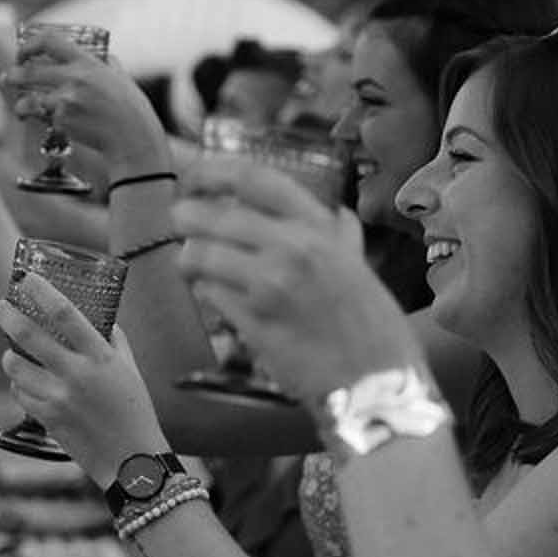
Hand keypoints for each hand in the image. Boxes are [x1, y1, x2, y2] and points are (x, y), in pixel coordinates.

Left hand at [0, 277, 159, 487]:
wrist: (132, 460)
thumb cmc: (135, 411)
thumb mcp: (130, 369)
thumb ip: (113, 341)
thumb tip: (100, 318)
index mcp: (101, 357)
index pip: (66, 313)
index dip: (42, 292)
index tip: (27, 279)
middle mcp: (78, 374)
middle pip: (29, 335)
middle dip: (7, 316)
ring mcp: (60, 398)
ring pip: (16, 367)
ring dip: (10, 356)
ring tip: (13, 353)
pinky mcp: (48, 419)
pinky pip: (20, 394)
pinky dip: (18, 385)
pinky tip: (26, 384)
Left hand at [6, 34, 174, 177]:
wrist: (133, 139)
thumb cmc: (131, 110)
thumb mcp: (121, 78)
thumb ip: (108, 64)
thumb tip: (103, 57)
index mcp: (87, 62)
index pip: (49, 41)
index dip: (29, 45)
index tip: (23, 52)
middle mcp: (73, 78)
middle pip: (29, 71)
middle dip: (13, 75)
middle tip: (8, 77)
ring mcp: (65, 101)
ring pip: (28, 99)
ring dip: (19, 104)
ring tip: (18, 109)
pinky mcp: (62, 122)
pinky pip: (43, 119)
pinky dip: (41, 122)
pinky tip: (45, 125)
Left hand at [171, 158, 421, 403]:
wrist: (379, 384)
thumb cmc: (373, 327)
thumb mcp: (360, 268)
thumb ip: (341, 237)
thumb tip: (337, 214)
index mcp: (319, 229)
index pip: (253, 180)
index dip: (213, 172)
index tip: (193, 178)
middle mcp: (294, 248)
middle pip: (213, 216)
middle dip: (185, 218)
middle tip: (178, 222)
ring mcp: (271, 286)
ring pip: (201, 255)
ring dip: (190, 260)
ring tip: (191, 265)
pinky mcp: (253, 322)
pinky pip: (210, 294)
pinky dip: (206, 292)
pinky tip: (213, 296)